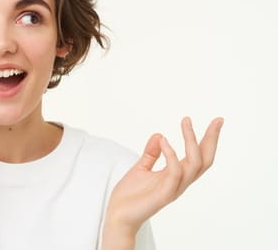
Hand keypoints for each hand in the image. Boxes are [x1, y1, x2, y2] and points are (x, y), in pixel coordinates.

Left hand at [105, 117, 223, 236]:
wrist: (117, 215)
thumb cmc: (129, 195)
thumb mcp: (141, 167)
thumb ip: (151, 153)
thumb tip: (159, 135)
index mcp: (176, 176)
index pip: (199, 156)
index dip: (208, 139)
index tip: (216, 121)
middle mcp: (180, 182)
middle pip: (205, 160)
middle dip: (212, 139)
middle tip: (217, 120)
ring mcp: (174, 188)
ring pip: (194, 164)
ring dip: (191, 141)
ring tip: (185, 122)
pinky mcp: (164, 194)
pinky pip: (175, 172)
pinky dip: (172, 155)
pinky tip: (164, 141)